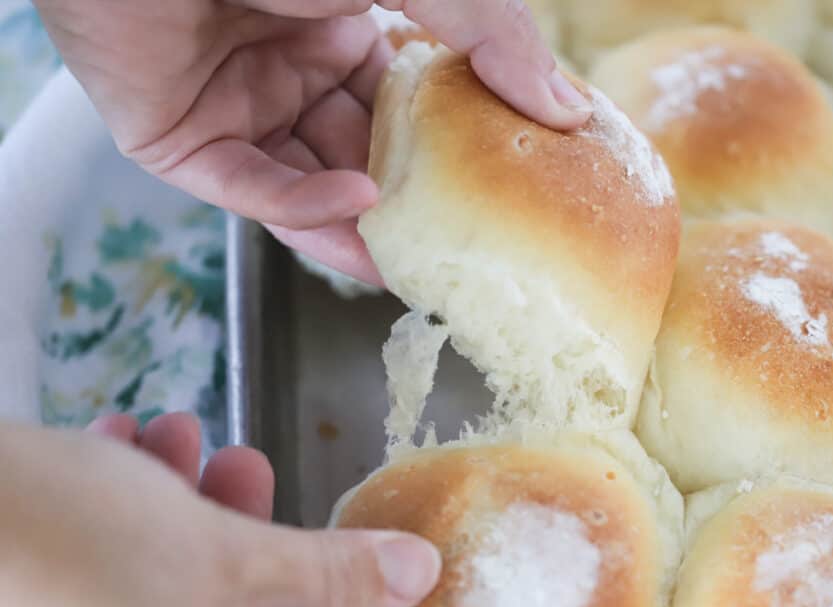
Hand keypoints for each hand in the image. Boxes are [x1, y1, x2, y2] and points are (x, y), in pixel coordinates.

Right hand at [0, 413, 440, 606]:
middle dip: (239, 538)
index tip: (327, 546)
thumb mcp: (216, 557)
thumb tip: (419, 578)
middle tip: (240, 466)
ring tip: (174, 437)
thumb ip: (326, 576)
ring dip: (175, 510)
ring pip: (155, 594)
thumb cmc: (62, 549)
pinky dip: (116, 515)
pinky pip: (95, 582)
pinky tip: (115, 441)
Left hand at [31, 0, 590, 284]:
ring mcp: (238, 109)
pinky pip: (254, 188)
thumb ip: (490, 37)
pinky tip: (357, 210)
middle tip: (462, 250)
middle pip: (363, 156)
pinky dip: (303, 205)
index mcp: (341, 29)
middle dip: (409, 204)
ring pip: (309, 188)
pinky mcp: (184, 144)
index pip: (407, 108)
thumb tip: (567, 108)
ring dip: (362, 228)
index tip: (499, 192)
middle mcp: (291, 72)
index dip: (451, 151)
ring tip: (418, 271)